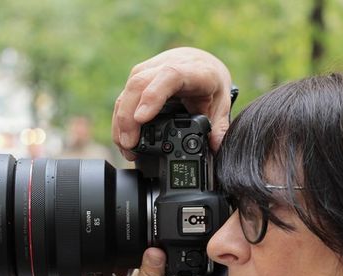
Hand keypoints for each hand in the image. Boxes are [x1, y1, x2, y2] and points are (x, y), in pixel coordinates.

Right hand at [112, 47, 232, 159]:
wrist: (201, 62)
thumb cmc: (210, 82)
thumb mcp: (221, 103)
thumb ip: (220, 126)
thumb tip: (217, 146)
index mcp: (192, 70)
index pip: (169, 76)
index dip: (153, 96)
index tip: (142, 118)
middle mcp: (166, 65)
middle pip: (140, 84)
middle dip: (129, 116)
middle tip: (129, 144)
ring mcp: (149, 70)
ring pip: (128, 90)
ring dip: (121, 120)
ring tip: (125, 147)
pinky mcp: (138, 78)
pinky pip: (125, 95)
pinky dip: (121, 118)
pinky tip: (122, 138)